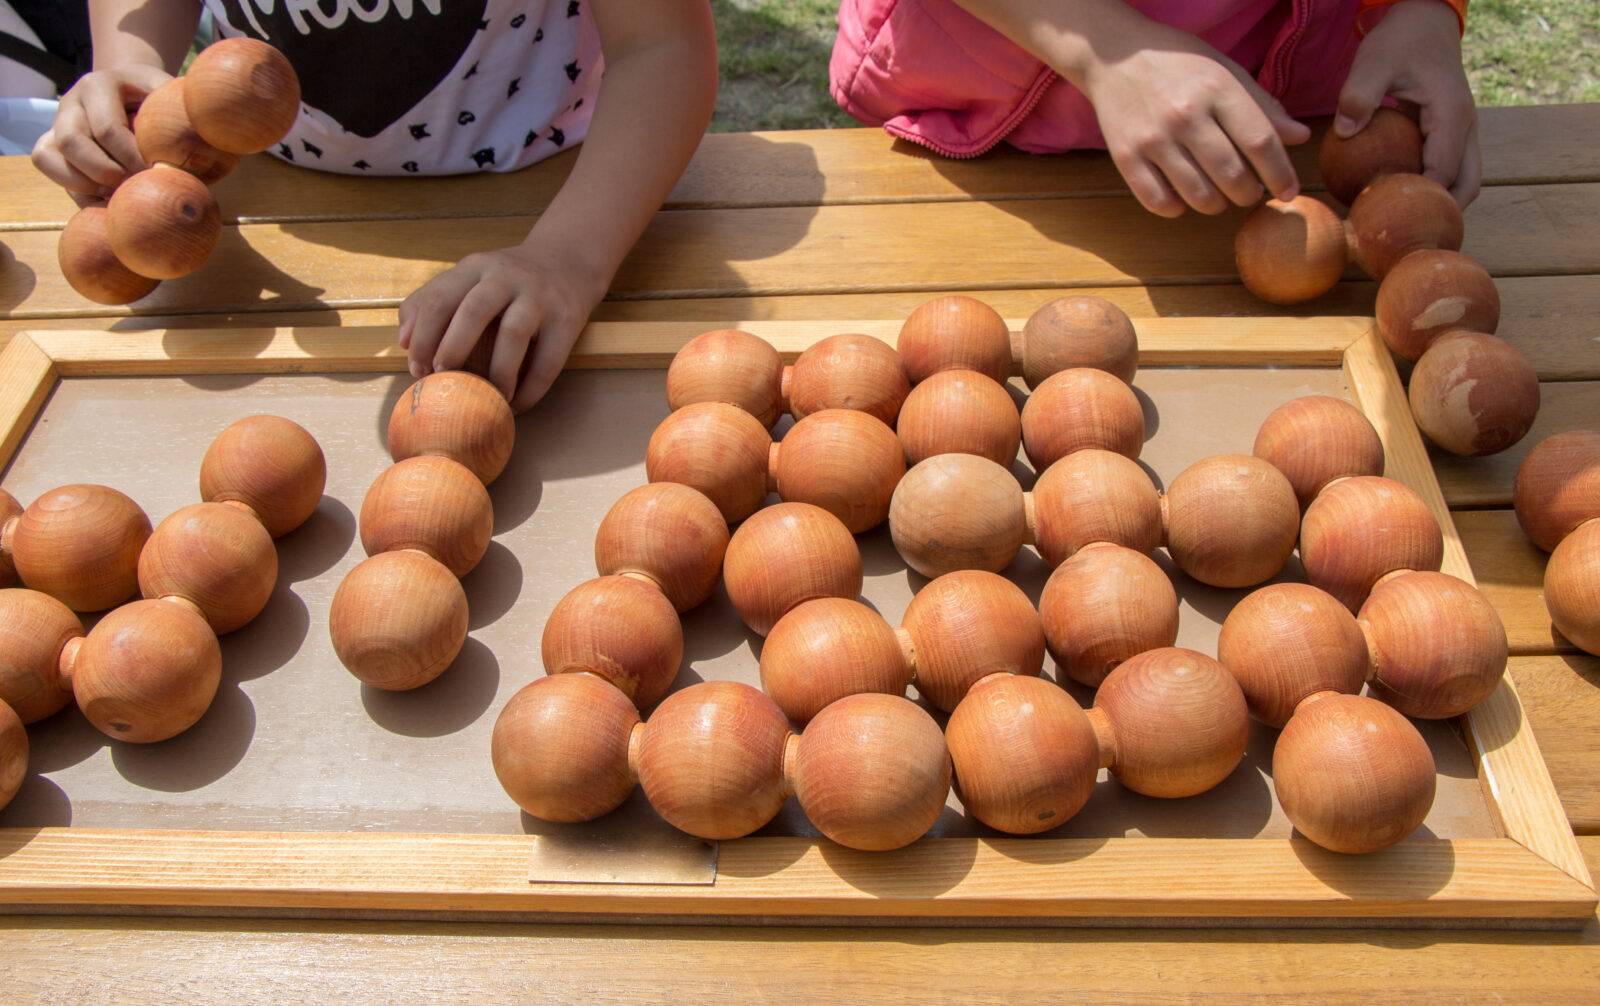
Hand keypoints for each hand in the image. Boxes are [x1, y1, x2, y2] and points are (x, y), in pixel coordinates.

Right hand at [31, 66, 172, 205]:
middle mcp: (71, 102)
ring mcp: (57, 123)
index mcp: (100, 86)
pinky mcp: (52, 145)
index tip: (157, 175)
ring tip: (119, 194)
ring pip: (48, 157)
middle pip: (70, 142)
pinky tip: (108, 201)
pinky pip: (51, 171)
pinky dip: (78, 192)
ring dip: (85, 185)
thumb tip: (202, 155)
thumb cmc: (160, 102)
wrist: (134, 91)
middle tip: (135, 186)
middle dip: (105, 173)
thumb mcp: (172, 99)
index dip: (133, 160)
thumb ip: (182, 120)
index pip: (108, 130)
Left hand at [398, 243, 610, 412]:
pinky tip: (516, 405)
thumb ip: (430, 301)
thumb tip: (404, 341)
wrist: (568, 261)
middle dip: (453, 349)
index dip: (424, 338)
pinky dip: (530, 389)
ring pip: (514, 333)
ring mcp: (539, 297)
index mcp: (475, 267)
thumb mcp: (468, 277)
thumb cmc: (506, 280)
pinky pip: (548, 361)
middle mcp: (506, 277)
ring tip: (486, 397)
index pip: (440, 299)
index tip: (417, 370)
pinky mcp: (567, 320)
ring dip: (496, 372)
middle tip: (444, 380)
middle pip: (474, 311)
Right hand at [1072, 21, 1310, 216]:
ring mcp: (1152, 138)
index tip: (1289, 192)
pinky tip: (1183, 195)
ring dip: (1216, 204)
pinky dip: (1178, 208)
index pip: (1261, 142)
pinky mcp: (1125, 157)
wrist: (1113, 55)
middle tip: (1249, 190)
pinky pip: (1159, 202)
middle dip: (1249, 193)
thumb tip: (1299, 137)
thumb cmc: (1176, 62)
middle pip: (1233, 177)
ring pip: (1199, 196)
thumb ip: (1262, 105)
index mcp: (1216, 89)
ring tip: (1218, 194)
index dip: (1281, 174)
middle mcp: (1185, 115)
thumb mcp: (1223, 70)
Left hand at [1335, 0, 1479, 205]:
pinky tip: (1396, 199)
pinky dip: (1432, 187)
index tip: (1390, 222)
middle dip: (1441, 214)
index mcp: (1452, 116)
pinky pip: (1448, 169)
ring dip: (1439, 203)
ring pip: (1463, 181)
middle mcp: (1467, 128)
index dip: (1422, 202)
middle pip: (1467, 186)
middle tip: (1401, 236)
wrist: (1423, 21)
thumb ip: (1358, 96)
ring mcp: (1463, 132)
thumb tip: (1344, 133)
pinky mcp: (1451, 133)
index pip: (1444, 173)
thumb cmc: (1399, 42)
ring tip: (1400, 225)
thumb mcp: (1374, 62)